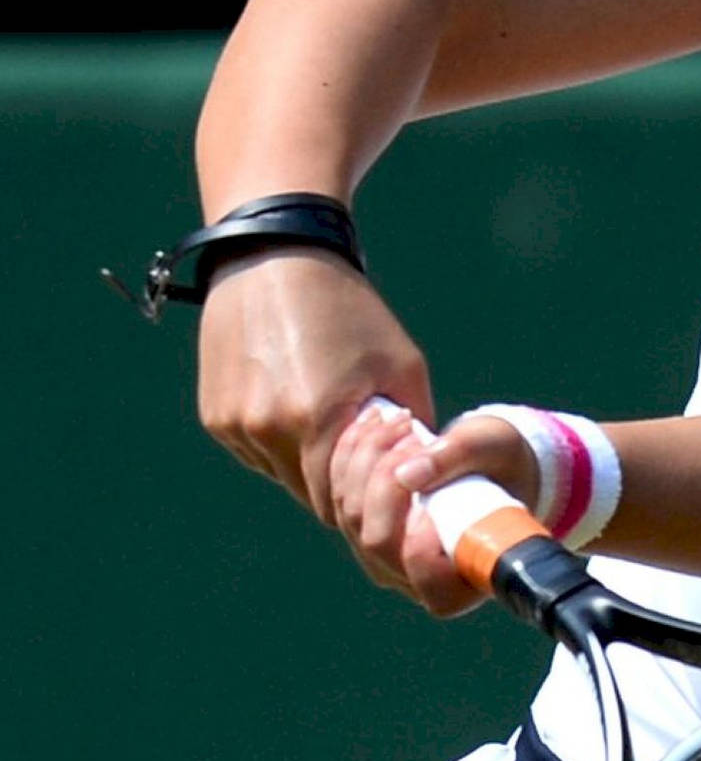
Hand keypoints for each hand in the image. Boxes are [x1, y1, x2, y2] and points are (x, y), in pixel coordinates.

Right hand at [196, 248, 433, 522]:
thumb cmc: (350, 309)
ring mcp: (234, 423)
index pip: (339, 503)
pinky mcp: (214, 414)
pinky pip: (253, 450)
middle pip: (307, 494)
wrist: (275, 257)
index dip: (364, 499)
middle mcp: (266, 428)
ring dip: (305, 463)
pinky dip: (277, 441)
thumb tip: (425, 470)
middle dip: (338, 484)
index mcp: (315, 419)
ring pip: (279, 473)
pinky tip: (295, 400)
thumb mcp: (402, 363)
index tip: (383, 483)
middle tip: (361, 454)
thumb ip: (416, 426)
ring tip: (327, 415)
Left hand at [329, 402, 540, 616]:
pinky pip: (337, 498)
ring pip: (349, 516)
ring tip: (397, 421)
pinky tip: (371, 424)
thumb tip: (406, 474)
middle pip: (377, 540)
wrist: (492, 462)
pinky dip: (349, 455)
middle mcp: (417, 578)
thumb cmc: (504, 463)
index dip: (422, 539)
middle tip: (414, 432)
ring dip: (365, 458)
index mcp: (464, 576)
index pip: (426, 577)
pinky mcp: (360, 530)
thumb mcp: (496, 447)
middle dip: (386, 478)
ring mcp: (383, 557)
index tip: (441, 491)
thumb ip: (459, 456)